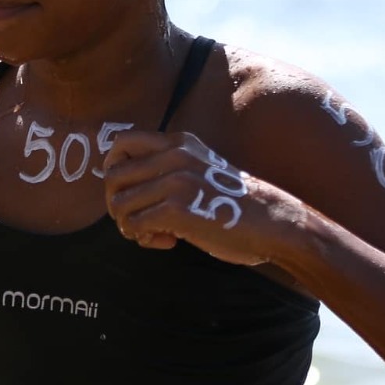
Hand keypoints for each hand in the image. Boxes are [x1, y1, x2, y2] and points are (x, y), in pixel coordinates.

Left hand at [101, 130, 274, 266]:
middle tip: (137, 221)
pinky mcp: (176, 209)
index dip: (112, 169)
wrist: (272, 222)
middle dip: (117, 205)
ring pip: (119, 204)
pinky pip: (135, 225)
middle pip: (112, 177)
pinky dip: (145, 239)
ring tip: (154, 233)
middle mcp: (173, 156)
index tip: (126, 191)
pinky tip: (168, 241)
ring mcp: (174, 181)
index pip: (121, 143)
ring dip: (130, 226)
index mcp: (178, 143)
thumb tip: (124, 189)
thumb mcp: (202, 169)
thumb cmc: (235, 204)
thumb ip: (169, 170)